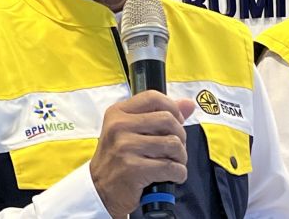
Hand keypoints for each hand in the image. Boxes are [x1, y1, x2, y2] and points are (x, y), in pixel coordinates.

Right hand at [89, 91, 195, 217]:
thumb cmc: (118, 160)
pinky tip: (171, 176)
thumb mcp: (131, 131)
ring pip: (173, 144)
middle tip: (175, 149)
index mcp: (118, 113)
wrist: (100, 191)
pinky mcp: (133, 169)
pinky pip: (171, 167)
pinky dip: (178, 174)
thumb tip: (189, 104)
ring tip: (173, 163)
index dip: (172, 108)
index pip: (153, 97)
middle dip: (180, 136)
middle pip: (168, 120)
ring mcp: (125, 147)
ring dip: (180, 157)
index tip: (176, 121)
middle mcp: (119, 126)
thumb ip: (159, 114)